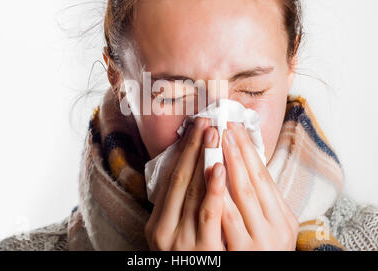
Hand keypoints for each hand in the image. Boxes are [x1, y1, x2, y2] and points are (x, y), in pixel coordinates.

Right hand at [144, 117, 226, 249]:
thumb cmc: (189, 259)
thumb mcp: (176, 235)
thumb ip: (181, 209)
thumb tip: (193, 170)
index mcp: (157, 224)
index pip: (171, 178)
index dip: (184, 151)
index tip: (195, 127)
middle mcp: (164, 230)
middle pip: (180, 179)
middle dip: (194, 148)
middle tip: (206, 121)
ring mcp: (181, 240)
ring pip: (193, 192)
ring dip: (204, 160)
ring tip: (214, 133)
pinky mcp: (202, 250)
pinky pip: (208, 214)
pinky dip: (213, 189)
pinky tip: (219, 167)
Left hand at [220, 122, 298, 249]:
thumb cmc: (261, 250)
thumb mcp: (269, 225)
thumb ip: (260, 200)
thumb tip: (244, 163)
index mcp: (283, 220)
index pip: (264, 177)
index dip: (249, 151)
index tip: (236, 127)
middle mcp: (274, 230)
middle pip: (252, 182)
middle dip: (236, 151)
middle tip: (224, 124)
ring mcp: (256, 242)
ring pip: (239, 196)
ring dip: (224, 165)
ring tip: (214, 139)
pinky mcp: (236, 252)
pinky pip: (223, 219)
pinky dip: (216, 194)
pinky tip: (210, 173)